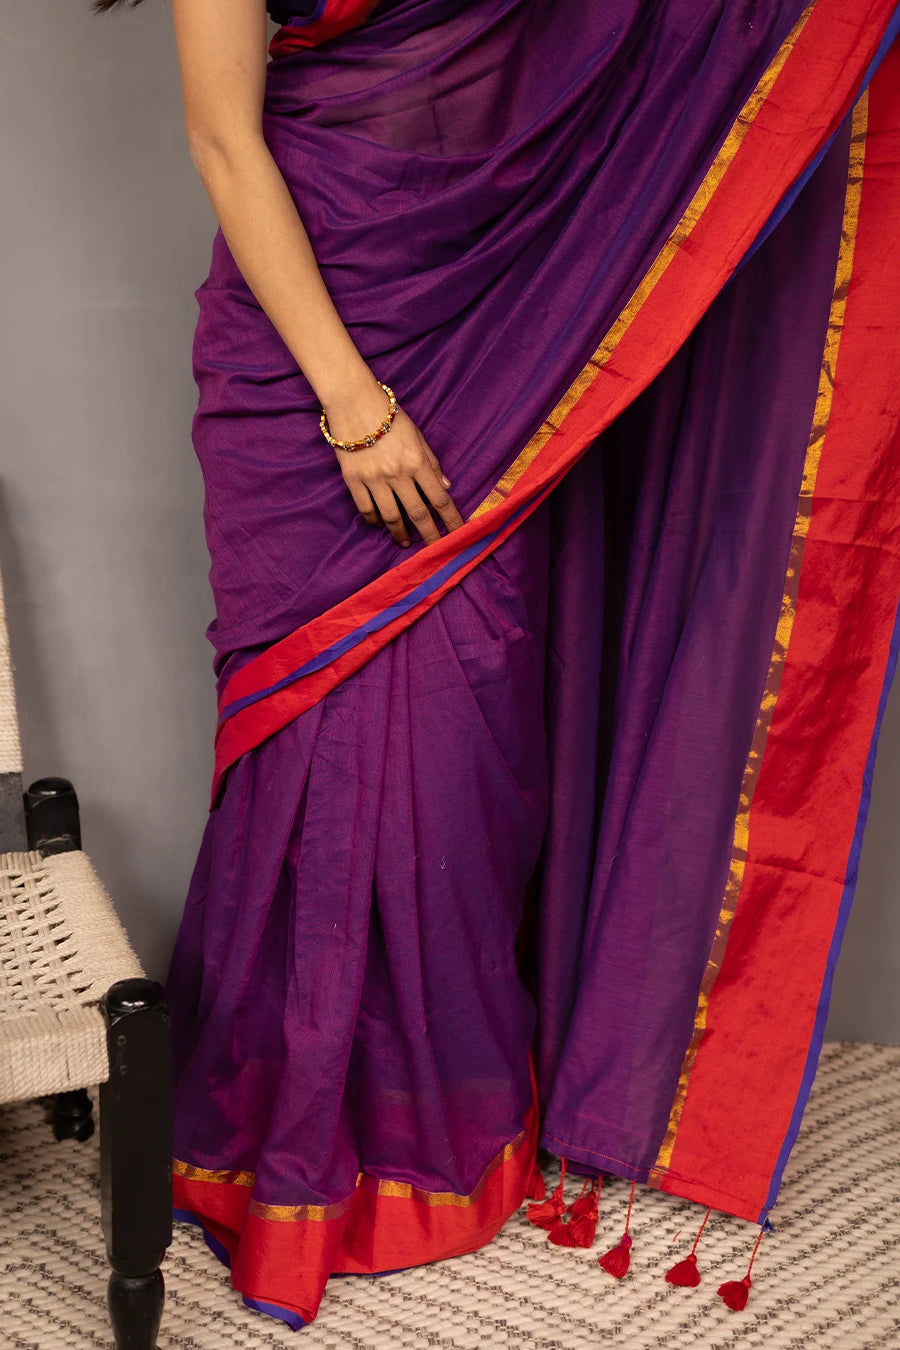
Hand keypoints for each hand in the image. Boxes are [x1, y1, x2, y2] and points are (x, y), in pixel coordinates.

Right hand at [324, 382, 464, 546]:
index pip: (439, 499)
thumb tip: (446, 488)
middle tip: (435, 551)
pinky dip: (374, 520)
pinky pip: (366, 508)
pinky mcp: (353, 480)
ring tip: (405, 542)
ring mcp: (374, 479)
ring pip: (391, 516)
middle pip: (418, 513)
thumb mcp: (417, 435)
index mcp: (417, 462)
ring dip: (400, 533)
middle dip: (429, 535)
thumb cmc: (388, 415)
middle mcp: (398, 474)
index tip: (459, 535)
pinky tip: (380, 524)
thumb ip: (431, 463)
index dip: (451, 520)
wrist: (353, 402)